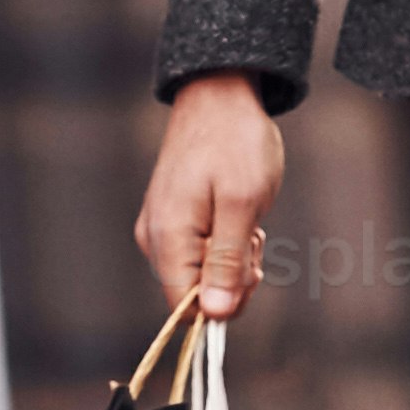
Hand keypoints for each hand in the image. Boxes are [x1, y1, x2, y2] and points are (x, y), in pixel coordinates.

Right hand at [137, 73, 285, 324]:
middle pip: (194, 295)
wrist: (220, 94)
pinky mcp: (174, 218)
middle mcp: (156, 238)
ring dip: (234, 258)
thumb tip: (214, 316)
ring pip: (201, 274)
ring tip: (247, 218)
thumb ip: (228, 262)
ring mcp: (162, 227)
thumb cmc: (236, 144)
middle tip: (253, 236)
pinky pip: (200, 252)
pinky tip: (237, 214)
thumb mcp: (243, 204)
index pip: (186, 307)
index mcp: (168, 237)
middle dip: (233, 277)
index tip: (252, 269)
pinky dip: (226, 242)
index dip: (224, 303)